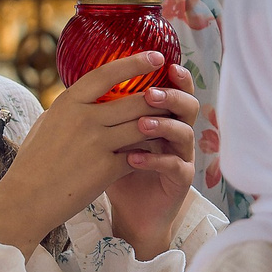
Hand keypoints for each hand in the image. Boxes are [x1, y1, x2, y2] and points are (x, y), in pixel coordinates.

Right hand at [0, 53, 191, 254]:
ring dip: (160, 124)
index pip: (107, 74)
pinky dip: (151, 152)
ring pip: (143, 126)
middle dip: (159, 98)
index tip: (157, 56)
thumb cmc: (34, 161)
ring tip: (173, 122)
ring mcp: (96, 143)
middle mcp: (84, 118)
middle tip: (174, 95)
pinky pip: (139, 154)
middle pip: (134, 100)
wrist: (27, 199)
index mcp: (68, 102)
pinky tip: (158, 152)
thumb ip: (71, 107)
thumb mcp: (47, 123)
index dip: (135, 63)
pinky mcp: (106, 169)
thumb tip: (87, 93)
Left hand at [102, 63, 199, 258]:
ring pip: (185, 133)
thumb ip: (108, 111)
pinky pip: (175, 166)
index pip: (174, 89)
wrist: (130, 210)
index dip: (174, 75)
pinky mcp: (180, 181)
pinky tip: (134, 158)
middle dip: (171, 96)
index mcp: (165, 117)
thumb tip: (84, 78)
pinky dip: (155, 160)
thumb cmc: (119, 169)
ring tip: (141, 124)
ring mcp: (182, 156)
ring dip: (164, 126)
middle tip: (150, 93)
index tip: (161, 61)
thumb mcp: (112, 136)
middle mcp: (178, 133)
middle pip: (188, 105)